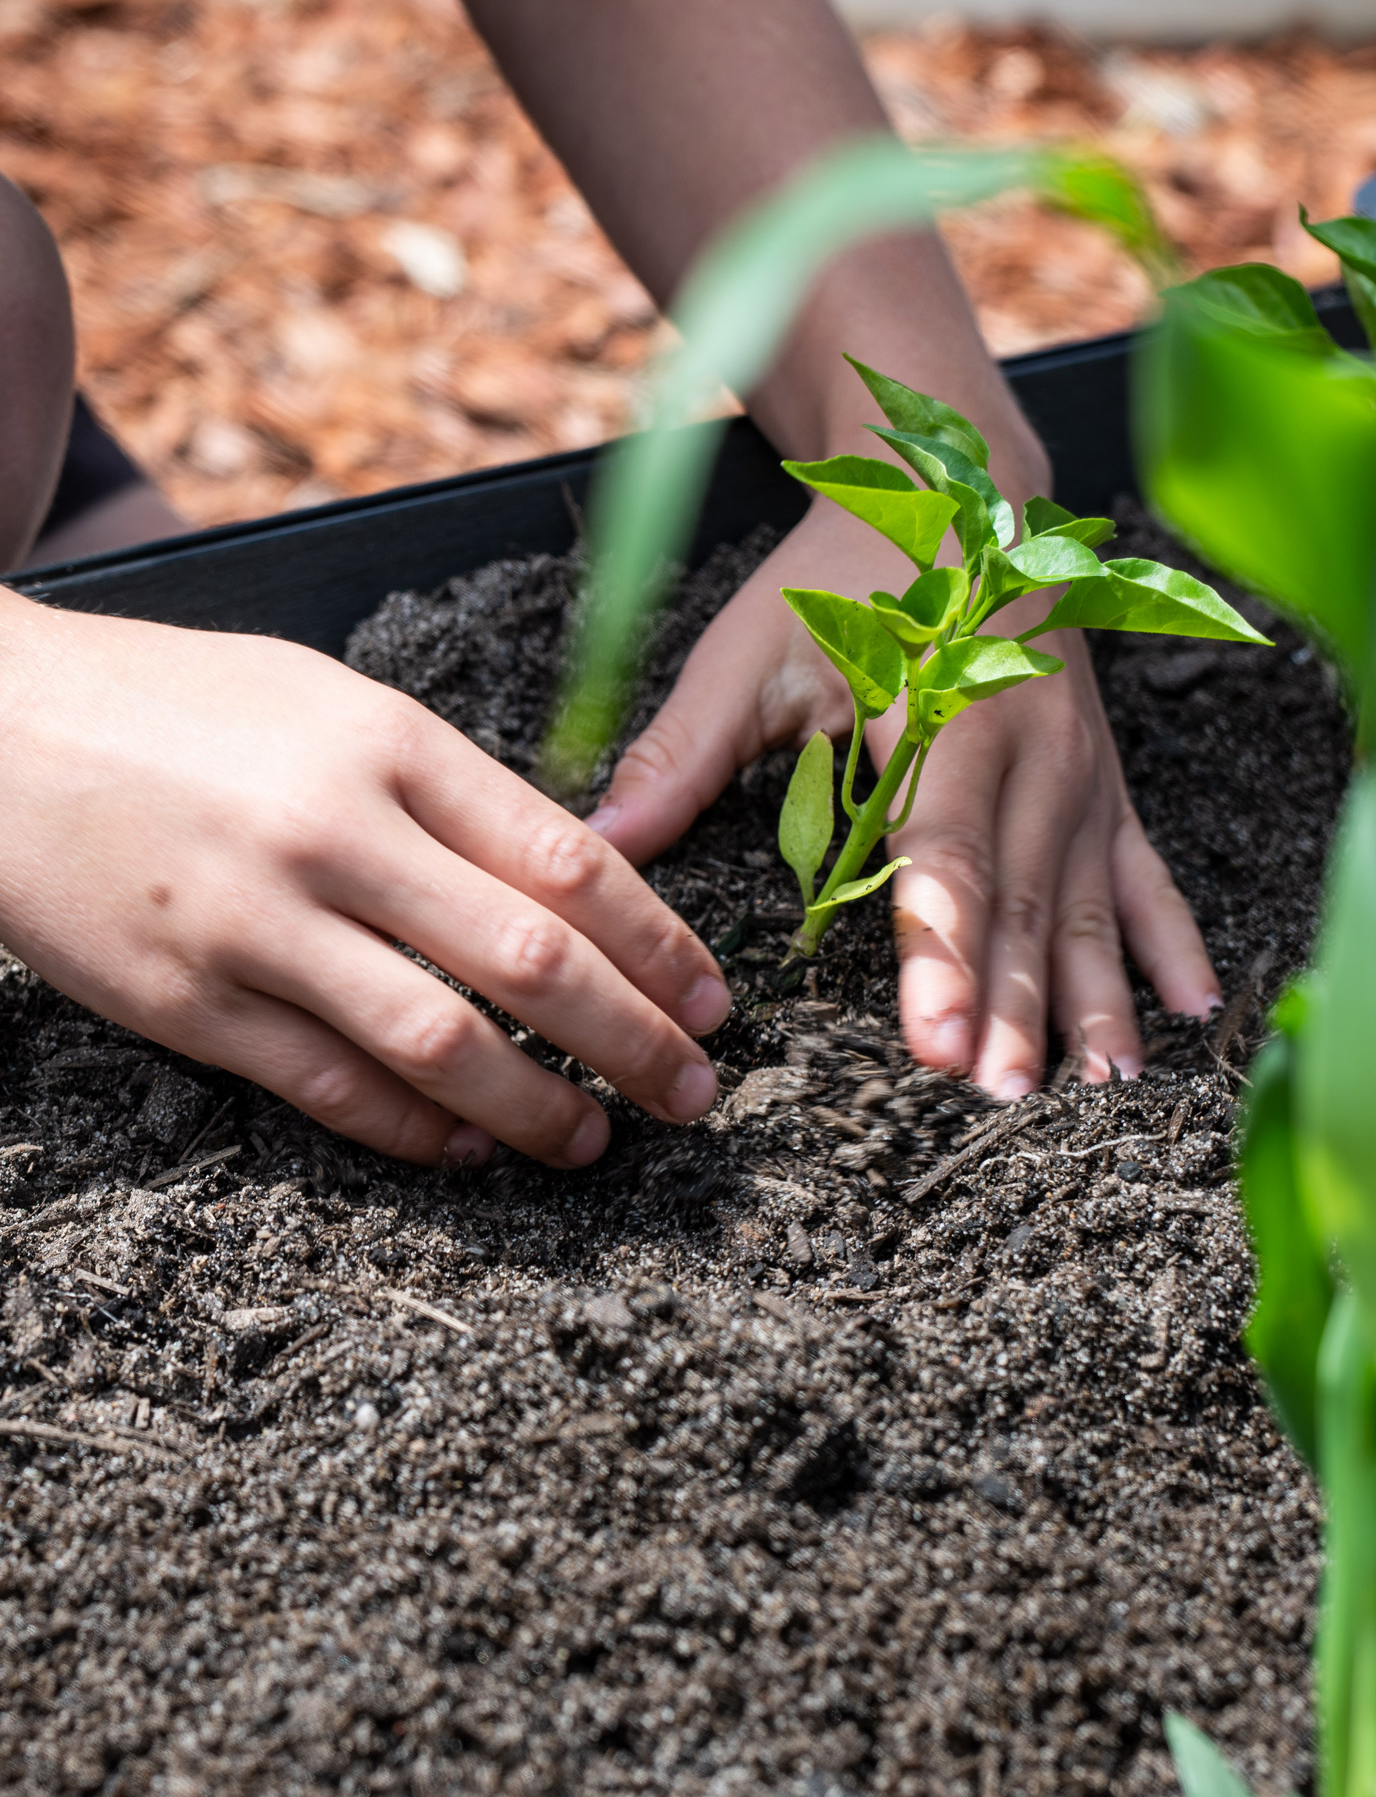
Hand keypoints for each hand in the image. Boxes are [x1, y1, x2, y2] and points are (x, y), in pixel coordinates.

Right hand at [0, 589, 730, 1167]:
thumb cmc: (182, 708)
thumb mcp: (336, 704)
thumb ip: (454, 790)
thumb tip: (577, 879)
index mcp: (392, 744)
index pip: (571, 863)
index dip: (663, 946)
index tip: (714, 998)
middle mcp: (336, 833)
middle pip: (532, 961)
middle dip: (637, 1040)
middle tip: (698, 1094)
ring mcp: (257, 924)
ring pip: (441, 1045)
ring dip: (539, 1107)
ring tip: (596, 1139)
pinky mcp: (186, 1002)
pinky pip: (332, 1087)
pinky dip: (416, 1132)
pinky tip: (472, 1149)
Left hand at [589, 501, 1222, 1095]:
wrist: (964, 489)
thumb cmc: (852, 575)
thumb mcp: (756, 647)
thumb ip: (686, 749)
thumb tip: (602, 841)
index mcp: (947, 711)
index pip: (946, 851)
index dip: (943, 950)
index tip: (935, 1042)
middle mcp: (1034, 748)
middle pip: (1022, 894)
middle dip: (1015, 1001)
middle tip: (1001, 1095)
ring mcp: (1083, 770)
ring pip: (1087, 899)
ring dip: (1093, 996)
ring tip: (1099, 1088)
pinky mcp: (1106, 783)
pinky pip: (1145, 873)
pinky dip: (1169, 941)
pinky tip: (1189, 1011)